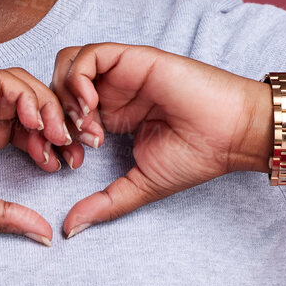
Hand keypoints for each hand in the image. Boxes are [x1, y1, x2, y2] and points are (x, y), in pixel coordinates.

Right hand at [0, 68, 78, 245]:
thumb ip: (7, 216)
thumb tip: (45, 234)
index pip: (28, 127)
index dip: (54, 142)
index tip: (67, 166)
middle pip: (31, 103)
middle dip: (60, 121)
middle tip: (76, 148)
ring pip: (22, 86)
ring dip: (48, 106)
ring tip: (60, 135)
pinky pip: (2, 81)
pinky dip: (26, 94)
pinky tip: (37, 122)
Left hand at [48, 42, 269, 237]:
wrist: (231, 135)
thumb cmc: (195, 156)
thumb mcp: (140, 184)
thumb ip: (104, 203)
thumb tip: (70, 229)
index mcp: (112, 115)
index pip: (63, 113)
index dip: (56, 136)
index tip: (72, 162)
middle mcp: (113, 91)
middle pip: (56, 87)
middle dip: (53, 116)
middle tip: (72, 143)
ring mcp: (121, 72)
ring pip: (66, 65)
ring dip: (63, 95)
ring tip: (84, 124)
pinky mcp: (132, 58)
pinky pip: (88, 55)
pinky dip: (78, 78)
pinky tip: (92, 106)